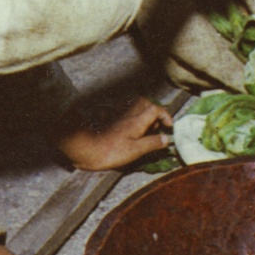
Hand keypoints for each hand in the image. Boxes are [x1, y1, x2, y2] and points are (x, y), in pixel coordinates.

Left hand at [55, 95, 173, 170]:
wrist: (85, 147)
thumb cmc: (111, 151)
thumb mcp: (135, 151)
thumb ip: (152, 143)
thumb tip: (167, 139)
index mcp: (138, 120)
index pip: (156, 109)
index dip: (165, 115)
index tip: (169, 126)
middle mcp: (130, 113)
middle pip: (146, 103)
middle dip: (155, 112)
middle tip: (156, 127)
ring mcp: (119, 114)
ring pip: (135, 105)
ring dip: (143, 112)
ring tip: (144, 127)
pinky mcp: (109, 117)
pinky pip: (124, 111)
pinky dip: (131, 115)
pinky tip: (128, 127)